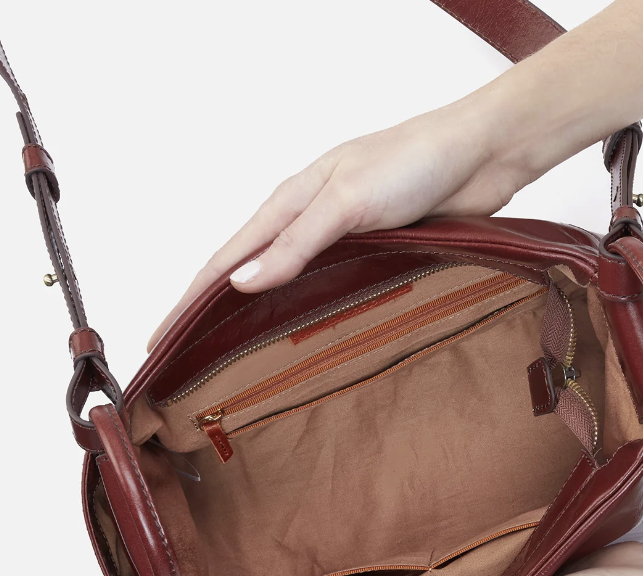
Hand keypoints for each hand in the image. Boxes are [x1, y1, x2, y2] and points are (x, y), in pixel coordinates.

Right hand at [147, 88, 544, 350]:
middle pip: (248, 271)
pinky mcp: (372, 254)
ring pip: (286, 284)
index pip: (226, 257)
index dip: (190, 297)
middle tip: (187, 352)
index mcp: (291, 201)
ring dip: (257, 314)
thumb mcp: (344, 200)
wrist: (480, 155)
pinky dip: (305, 311)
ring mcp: (339, 239)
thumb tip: (240, 280)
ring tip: (232, 353)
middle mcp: (309, 221)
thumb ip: (294, 242)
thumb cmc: (413, 161)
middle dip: (212, 310)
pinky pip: (327, 289)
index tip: (162, 335)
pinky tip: (301, 333)